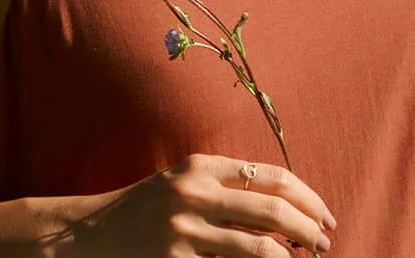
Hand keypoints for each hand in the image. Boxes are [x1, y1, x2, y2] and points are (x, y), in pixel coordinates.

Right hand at [50, 153, 336, 255]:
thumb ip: (227, 188)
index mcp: (200, 167)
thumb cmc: (146, 211)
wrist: (89, 234)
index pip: (272, 177)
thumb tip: (290, 210)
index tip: (326, 217)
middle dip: (310, 229)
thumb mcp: (183, 184)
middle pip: (273, 209)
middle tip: (325, 243)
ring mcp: (184, 230)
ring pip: (260, 247)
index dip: (309, 198)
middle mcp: (193, 194)